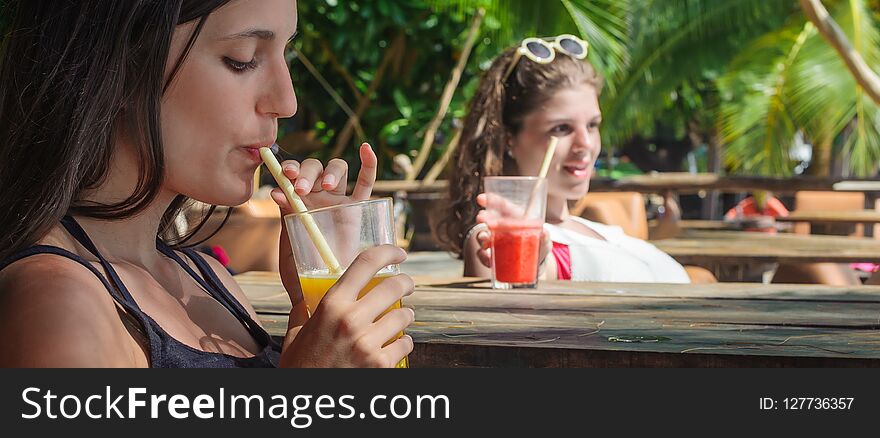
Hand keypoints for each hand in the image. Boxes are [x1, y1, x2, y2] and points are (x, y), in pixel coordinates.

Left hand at [271, 143, 376, 304]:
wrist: (318, 289)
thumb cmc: (299, 269)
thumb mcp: (288, 241)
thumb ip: (285, 216)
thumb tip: (277, 191)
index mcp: (296, 200)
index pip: (293, 174)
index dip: (289, 170)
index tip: (284, 177)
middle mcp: (316, 196)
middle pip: (314, 168)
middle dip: (306, 172)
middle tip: (302, 189)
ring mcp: (338, 199)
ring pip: (337, 169)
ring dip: (330, 171)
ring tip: (327, 187)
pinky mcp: (358, 207)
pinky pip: (366, 182)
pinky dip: (368, 164)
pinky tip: (366, 149)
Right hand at [280, 245, 415, 367]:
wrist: (306, 399)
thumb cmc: (300, 366)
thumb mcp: (295, 332)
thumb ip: (304, 310)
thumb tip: (305, 294)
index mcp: (331, 305)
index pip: (365, 263)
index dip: (387, 252)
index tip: (398, 253)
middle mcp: (351, 320)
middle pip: (394, 286)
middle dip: (406, 283)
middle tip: (407, 285)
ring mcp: (368, 343)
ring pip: (405, 316)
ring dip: (406, 316)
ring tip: (400, 319)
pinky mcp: (381, 365)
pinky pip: (406, 344)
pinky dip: (404, 343)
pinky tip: (395, 345)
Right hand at [472, 193, 551, 270]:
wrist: (536, 264)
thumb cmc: (539, 246)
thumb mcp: (544, 240)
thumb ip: (544, 236)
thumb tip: (544, 233)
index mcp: (515, 218)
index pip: (503, 206)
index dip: (492, 200)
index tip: (481, 199)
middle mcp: (503, 228)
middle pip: (490, 219)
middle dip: (484, 218)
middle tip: (481, 218)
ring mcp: (496, 241)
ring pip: (484, 236)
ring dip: (482, 236)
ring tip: (485, 239)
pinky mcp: (493, 255)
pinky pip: (483, 254)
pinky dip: (483, 255)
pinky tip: (487, 256)